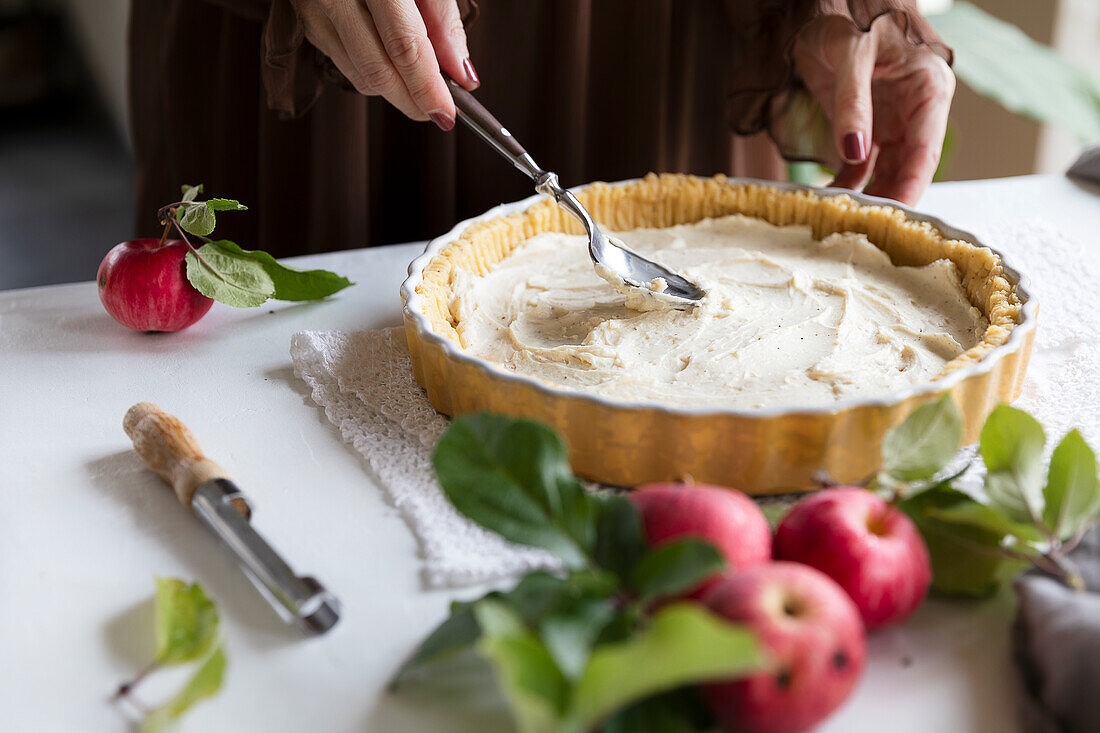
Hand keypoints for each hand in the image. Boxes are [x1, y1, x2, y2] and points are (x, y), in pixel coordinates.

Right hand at [290, 0, 478, 128]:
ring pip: (359, 76)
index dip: (428, 88)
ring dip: (394, 91)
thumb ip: (443, 22)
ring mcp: (315, 9)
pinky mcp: (306, 21)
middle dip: (412, 102)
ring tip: (419, 83)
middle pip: (377, 72)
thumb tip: (461, 73)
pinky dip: (372, 73)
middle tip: (437, 112)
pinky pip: (344, 64)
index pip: (404, 48)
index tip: (448, 113)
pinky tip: (389, 61)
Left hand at [792, 13, 954, 204]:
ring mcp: (891, 120)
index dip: (913, 185)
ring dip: (866, 195)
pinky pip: (860, 164)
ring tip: (844, 221)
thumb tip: (853, 150)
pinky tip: (827, 199)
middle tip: (865, 230)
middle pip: (908, 167)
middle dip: (888, 199)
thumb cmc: (852, 16)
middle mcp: (915, 110)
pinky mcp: (867, 126)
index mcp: (929, 89)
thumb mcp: (852, 55)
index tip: (898, 216)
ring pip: (885, 171)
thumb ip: (852, 104)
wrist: (829, 5)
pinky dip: (845, 182)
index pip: (926, 150)